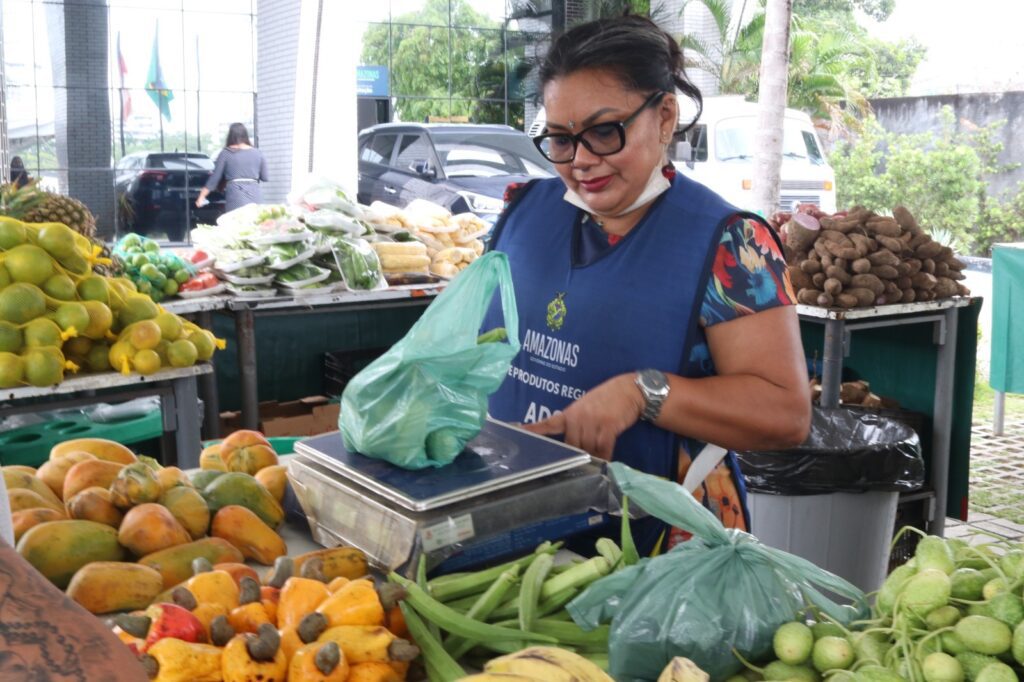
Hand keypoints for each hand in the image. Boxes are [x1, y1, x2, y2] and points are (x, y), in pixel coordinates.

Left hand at [523, 374, 643, 459]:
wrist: (629, 389)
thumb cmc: (607, 399)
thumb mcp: (586, 406)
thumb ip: (576, 422)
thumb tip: (572, 443)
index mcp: (570, 413)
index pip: (549, 423)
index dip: (535, 429)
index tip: (519, 432)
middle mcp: (579, 417)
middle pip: (572, 445)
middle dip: (577, 455)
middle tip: (581, 464)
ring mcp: (593, 421)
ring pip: (588, 448)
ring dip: (593, 457)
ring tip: (597, 463)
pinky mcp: (608, 425)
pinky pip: (603, 447)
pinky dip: (605, 456)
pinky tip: (607, 461)